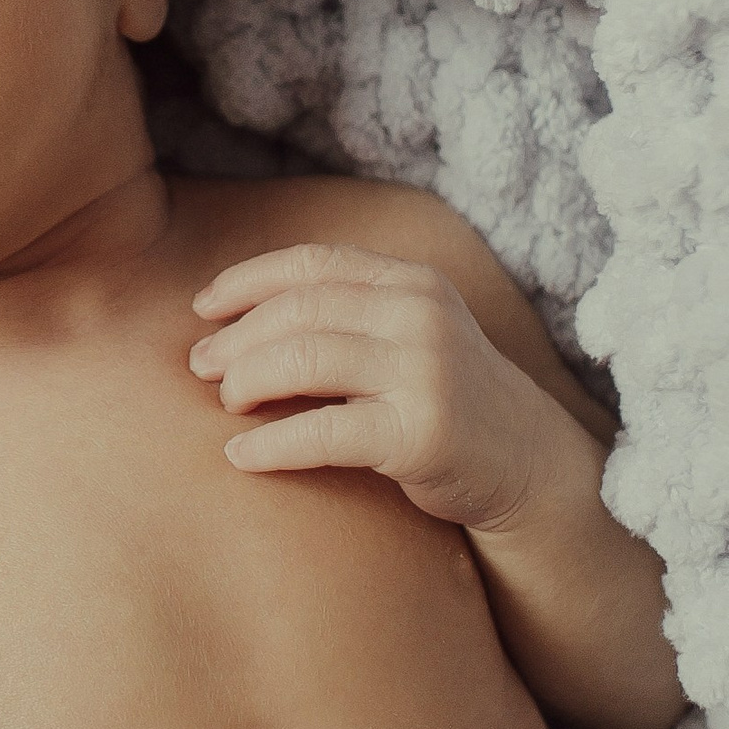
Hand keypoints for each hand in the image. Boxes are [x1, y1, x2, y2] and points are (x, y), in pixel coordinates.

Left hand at [188, 245, 568, 531]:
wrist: (527, 465)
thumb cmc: (442, 397)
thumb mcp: (407, 334)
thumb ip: (345, 313)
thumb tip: (234, 315)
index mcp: (412, 282)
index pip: (312, 263)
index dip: (247, 281)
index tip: (202, 307)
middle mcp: (420, 316)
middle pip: (298, 311)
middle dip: (236, 339)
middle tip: (201, 367)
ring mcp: (425, 373)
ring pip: (303, 360)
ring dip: (247, 382)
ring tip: (226, 404)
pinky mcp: (420, 435)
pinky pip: (322, 432)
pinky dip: (269, 444)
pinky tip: (239, 455)